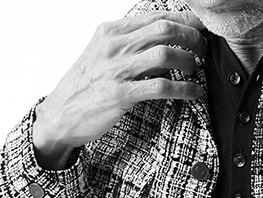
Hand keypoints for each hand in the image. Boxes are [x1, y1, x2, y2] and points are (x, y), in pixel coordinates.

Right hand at [34, 11, 206, 153]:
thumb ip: (132, 42)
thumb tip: (169, 36)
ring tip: (195, 70)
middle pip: (165, 29)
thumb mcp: (104, 53)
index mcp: (111, 31)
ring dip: (189, 62)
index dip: (187, 20)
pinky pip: (162, 87)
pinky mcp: (121, 94)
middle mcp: (114, 46)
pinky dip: (185, 89)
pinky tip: (194, 92)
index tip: (203, 28)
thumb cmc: (88, 84)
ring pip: (165, 55)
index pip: (157, 16)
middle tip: (202, 50)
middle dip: (192, 38)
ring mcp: (116, 70)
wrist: (59, 115)